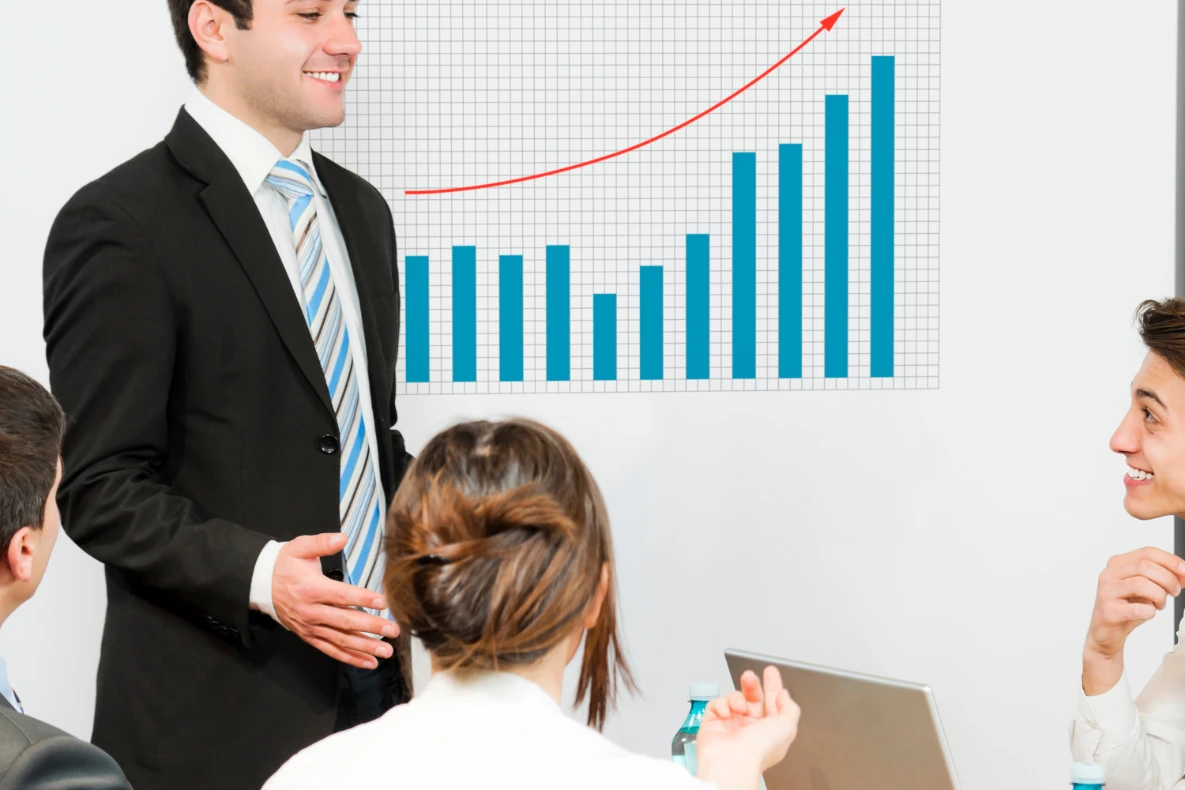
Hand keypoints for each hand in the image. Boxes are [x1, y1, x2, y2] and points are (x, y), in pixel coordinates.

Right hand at [272, 533, 399, 668]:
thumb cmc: (284, 565)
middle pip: (345, 621)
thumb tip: (342, 537)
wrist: (261, 585)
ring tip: (386, 652)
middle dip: (371, 628)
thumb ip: (322, 542)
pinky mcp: (309, 636)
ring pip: (340, 640)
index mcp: (311, 589)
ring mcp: (310, 627)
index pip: (341, 596)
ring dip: (364, 647)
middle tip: (393, 631)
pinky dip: (350, 658)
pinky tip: (368, 662)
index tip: (383, 602)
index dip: (363, 599)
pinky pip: (331, 650)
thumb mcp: (300, 547)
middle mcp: (311, 612)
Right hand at [695, 667, 800, 789]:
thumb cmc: (759, 750)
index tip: (770, 673)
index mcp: (770, 731)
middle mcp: (751, 728)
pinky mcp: (713, 723)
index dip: (772, 687)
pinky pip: (717, 704)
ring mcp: (731, 725)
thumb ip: (790, 708)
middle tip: (750, 677)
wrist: (732, 762)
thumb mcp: (787, 727)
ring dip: (737, 698)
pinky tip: (726, 714)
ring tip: (739, 707)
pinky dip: (721, 705)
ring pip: (734, 698)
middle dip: (752, 684)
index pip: (772, 704)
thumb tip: (784, 696)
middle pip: (752, 698)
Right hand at [1082, 547, 1184, 694]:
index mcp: (1118, 564)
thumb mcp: (1147, 589)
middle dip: (1167, 579)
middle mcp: (1109, 574)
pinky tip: (1148, 613)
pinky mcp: (1109, 610)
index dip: (1170, 560)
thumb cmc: (1127, 608)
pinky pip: (1138, 608)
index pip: (1147, 552)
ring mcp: (1106, 592)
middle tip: (1175, 592)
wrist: (1106, 633)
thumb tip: (1184, 573)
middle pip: (1144, 566)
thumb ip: (1163, 578)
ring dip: (1159, 596)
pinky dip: (1150, 612)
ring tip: (1160, 604)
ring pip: (1141, 584)